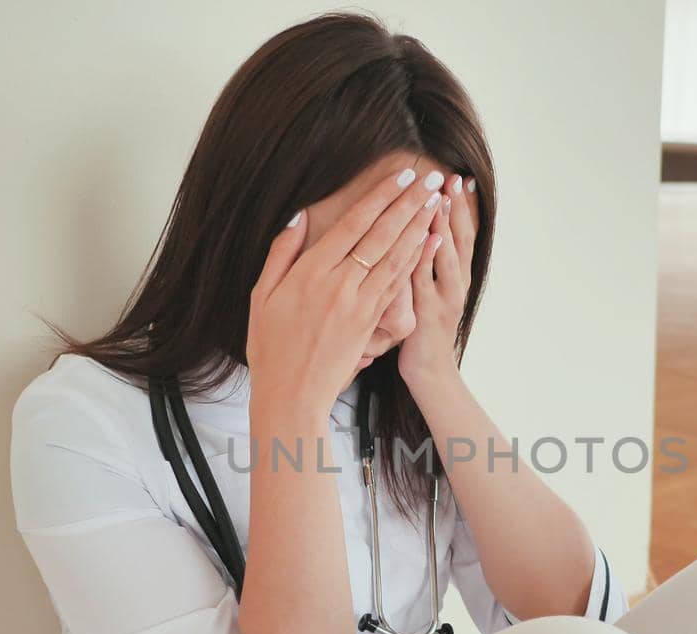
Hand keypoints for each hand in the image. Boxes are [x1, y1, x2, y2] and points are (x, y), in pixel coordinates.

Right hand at [247, 167, 443, 420]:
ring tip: (434, 203)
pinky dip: (414, 261)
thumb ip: (281, 253)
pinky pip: (397, 285)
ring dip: (418, 228)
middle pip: (381, 236)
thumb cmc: (271, 346)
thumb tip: (299, 217)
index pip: (353, 225)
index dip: (380, 197)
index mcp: (310, 273)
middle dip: (407, 204)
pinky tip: (428, 243)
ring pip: (395, 259)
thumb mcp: (262, 296)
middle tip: (428, 179)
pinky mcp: (372, 323)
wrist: (291, 394)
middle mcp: (340, 285)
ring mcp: (359, 305)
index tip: (400, 175)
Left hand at [400, 174, 477, 389]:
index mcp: (457, 276)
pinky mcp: (428, 315)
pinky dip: (428, 259)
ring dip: (446, 226)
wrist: (429, 373)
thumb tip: (426, 230)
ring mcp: (444, 299)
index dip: (463, 206)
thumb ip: (428, 262)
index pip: (463, 233)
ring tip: (443, 197)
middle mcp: (457, 284)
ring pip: (448, 257)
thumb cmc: (424, 330)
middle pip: (461, 239)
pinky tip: (428, 238)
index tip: (460, 177)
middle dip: (457, 208)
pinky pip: (426, 282)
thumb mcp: (430, 290)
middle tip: (453, 178)